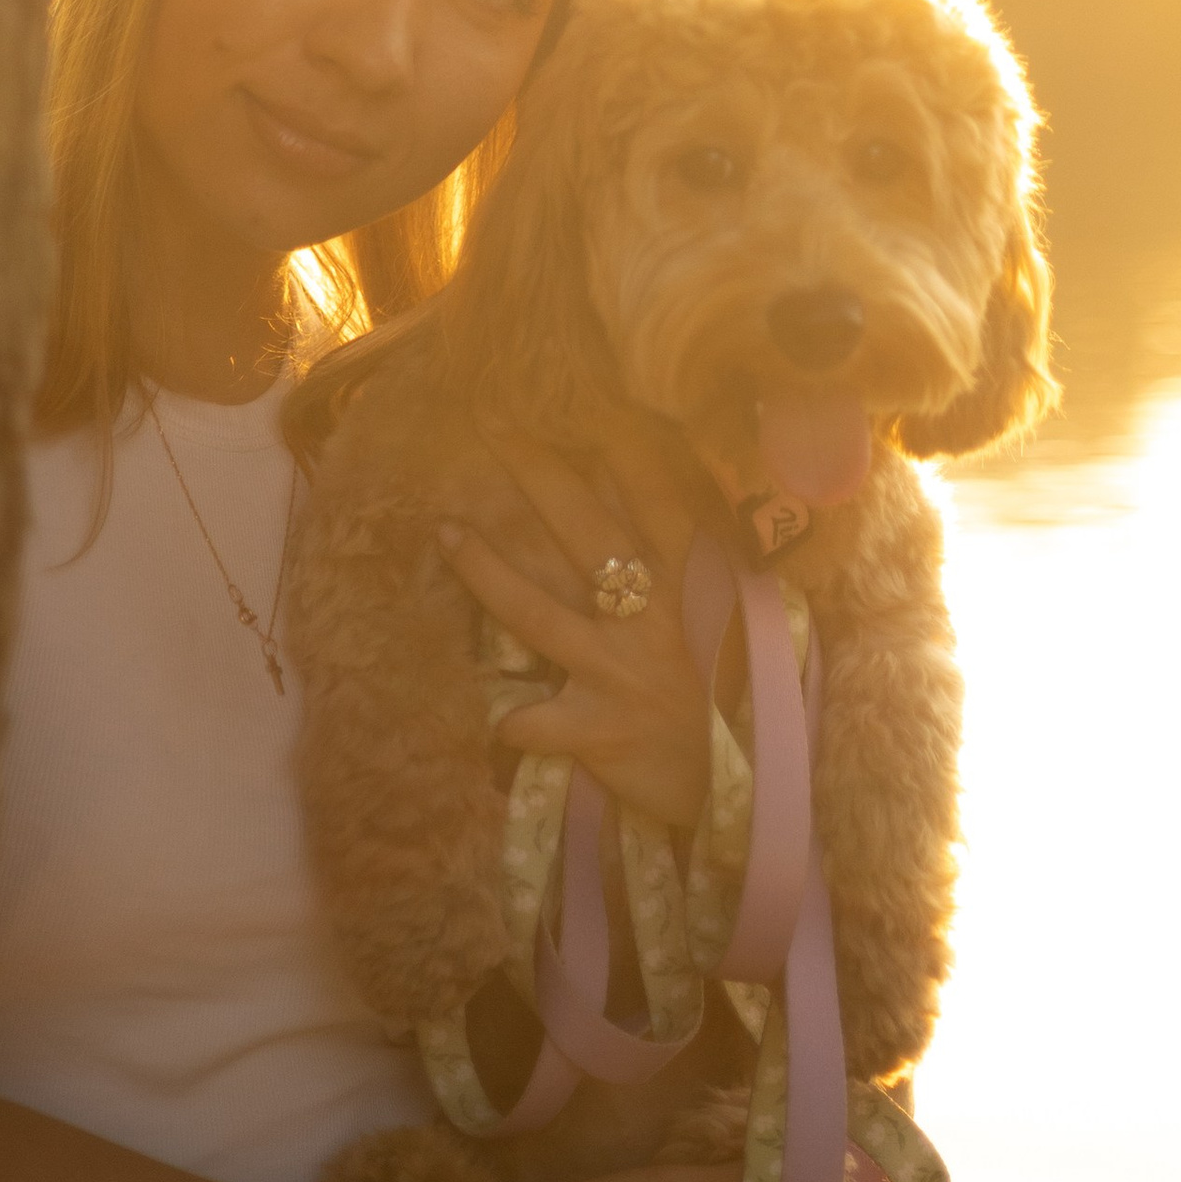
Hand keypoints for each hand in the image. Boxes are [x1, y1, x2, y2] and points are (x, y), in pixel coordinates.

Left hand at [439, 418, 717, 830]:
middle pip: (585, 534)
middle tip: (495, 425)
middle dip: (540, 476)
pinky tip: (496, 719)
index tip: (583, 395)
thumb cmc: (717, 689)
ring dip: (488, 573)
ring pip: (540, 614)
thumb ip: (680, 557)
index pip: (653, 499)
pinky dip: (515, 721)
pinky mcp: (598, 729)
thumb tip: (637, 479)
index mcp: (685, 582)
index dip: (620, 447)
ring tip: (445, 532)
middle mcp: (650, 616)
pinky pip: (539, 722)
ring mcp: (619, 670)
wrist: (735, 785)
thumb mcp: (714, 614)